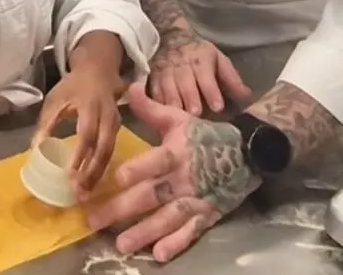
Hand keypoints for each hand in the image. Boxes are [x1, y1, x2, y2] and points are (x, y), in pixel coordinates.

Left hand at [32, 63, 124, 197]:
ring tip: (85, 194)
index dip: (79, 155)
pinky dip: (101, 169)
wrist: (99, 70)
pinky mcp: (118, 130)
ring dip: (97, 175)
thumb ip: (46, 123)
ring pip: (109, 154)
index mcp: (90, 106)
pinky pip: (111, 152)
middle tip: (79, 193)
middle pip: (103, 149)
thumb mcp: (55, 99)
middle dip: (91, 172)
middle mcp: (107, 117)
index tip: (69, 175)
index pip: (87, 134)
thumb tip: (34, 149)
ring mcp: (116, 124)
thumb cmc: (73, 86)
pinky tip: (92, 183)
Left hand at [86, 83, 258, 261]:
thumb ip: (152, 108)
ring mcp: (196, 200)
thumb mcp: (180, 119)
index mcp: (177, 152)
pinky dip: (176, 244)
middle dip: (122, 209)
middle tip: (93, 220)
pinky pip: (190, 232)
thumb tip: (130, 87)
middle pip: (152, 195)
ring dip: (144, 232)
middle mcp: (185, 179)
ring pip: (168, 218)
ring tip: (121, 244)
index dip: (139, 169)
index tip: (117, 178)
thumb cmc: (207, 136)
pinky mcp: (207, 216)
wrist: (249, 154)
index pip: (157, 161)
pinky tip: (158, 255)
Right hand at [150, 30, 251, 114]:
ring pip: (168, 87)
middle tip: (196, 114)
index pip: (206, 76)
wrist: (170, 37)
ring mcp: (165, 70)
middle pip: (185, 82)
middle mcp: (182, 64)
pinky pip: (153, 89)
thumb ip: (231, 79)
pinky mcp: (152, 76)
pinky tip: (161, 113)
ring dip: (173, 102)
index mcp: (201, 60)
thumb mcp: (219, 60)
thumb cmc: (199, 54)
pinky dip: (156, 101)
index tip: (218, 107)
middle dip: (191, 98)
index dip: (211, 91)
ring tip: (178, 117)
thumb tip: (247, 97)